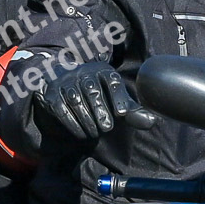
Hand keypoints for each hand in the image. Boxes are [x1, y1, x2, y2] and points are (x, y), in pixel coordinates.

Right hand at [37, 60, 153, 140]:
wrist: (65, 87)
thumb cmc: (99, 97)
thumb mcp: (116, 101)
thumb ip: (133, 112)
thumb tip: (152, 121)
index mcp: (104, 70)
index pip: (112, 79)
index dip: (118, 96)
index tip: (123, 114)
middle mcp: (84, 72)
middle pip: (92, 89)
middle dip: (100, 110)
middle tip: (107, 128)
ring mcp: (66, 81)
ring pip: (75, 98)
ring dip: (86, 118)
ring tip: (95, 133)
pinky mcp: (52, 93)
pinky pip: (60, 107)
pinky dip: (71, 122)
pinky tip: (81, 133)